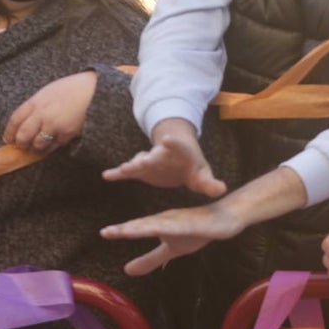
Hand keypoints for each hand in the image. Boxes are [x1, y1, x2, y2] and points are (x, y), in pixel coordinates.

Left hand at [4, 72, 96, 151]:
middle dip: (21, 143)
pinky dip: (52, 147)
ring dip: (37, 147)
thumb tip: (27, 120)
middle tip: (22, 145)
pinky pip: (55, 145)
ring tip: (39, 146)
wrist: (92, 90)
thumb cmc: (71, 88)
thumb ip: (36, 106)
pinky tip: (53, 144)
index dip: (9, 132)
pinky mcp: (67, 133)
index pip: (15, 120)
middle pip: (23, 135)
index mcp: (35, 102)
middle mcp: (41, 114)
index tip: (8, 139)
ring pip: (38, 144)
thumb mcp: (47, 92)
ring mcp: (54, 125)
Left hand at [102, 200, 246, 275]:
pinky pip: (184, 225)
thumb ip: (150, 259)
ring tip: (128, 231)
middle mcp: (168, 219)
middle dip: (127, 228)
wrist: (225, 218)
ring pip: (161, 223)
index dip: (121, 231)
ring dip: (144, 226)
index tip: (104, 233)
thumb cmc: (197, 230)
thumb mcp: (171, 250)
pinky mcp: (197, 223)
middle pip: (144, 224)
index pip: (137, 228)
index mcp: (160, 224)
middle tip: (107, 232)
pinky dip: (173, 226)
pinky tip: (164, 227)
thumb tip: (126, 271)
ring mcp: (182, 220)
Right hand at [103, 118, 226, 197]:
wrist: (179, 160)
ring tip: (125, 169)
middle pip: (154, 155)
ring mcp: (149, 162)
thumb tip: (221, 190)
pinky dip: (117, 173)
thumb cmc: (193, 167)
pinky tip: (107, 175)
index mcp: (181, 153)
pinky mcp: (140, 171)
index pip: (178, 146)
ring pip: (139, 162)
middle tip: (143, 159)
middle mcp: (162, 154)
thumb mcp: (203, 175)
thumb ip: (210, 184)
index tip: (169, 139)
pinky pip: (127, 172)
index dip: (174, 143)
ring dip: (132, 165)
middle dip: (149, 157)